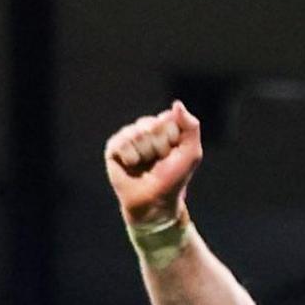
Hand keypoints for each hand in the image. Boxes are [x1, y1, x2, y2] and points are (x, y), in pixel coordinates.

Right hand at [103, 101, 202, 227]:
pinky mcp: (113, 148)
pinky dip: (131, 157)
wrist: (155, 201)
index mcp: (163, 127)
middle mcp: (144, 129)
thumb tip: (176, 104)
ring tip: (146, 164)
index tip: (174, 153)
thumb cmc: (174, 178)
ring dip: (146, 153)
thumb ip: (190, 127)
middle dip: (160, 147)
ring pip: (137, 134)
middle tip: (159, 161)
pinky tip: (132, 165)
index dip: (174, 139)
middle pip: (152, 125)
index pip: (168, 119)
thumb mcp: (191, 153)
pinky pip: (122, 143)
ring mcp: (128, 137)